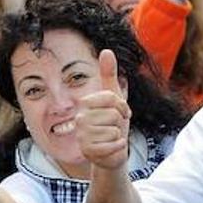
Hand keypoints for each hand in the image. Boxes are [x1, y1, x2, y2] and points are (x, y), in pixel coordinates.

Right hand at [76, 49, 130, 170]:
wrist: (112, 152)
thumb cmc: (113, 124)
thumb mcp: (114, 99)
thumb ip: (109, 75)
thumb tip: (106, 50)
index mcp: (86, 104)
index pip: (112, 98)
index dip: (122, 107)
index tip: (121, 113)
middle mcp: (80, 118)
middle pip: (114, 115)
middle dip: (120, 123)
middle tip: (114, 128)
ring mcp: (82, 135)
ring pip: (113, 131)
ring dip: (118, 136)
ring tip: (111, 138)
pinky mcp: (87, 151)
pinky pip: (113, 144)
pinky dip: (118, 147)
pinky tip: (113, 147)